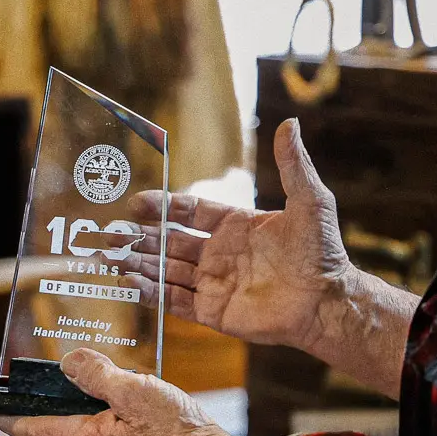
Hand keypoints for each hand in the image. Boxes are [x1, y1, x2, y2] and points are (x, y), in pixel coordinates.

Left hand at [0, 349, 257, 435]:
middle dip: (33, 406)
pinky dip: (90, 407)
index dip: (4, 415)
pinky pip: (98, 425)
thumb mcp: (133, 392)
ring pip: (76, 425)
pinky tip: (104, 388)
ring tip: (60, 377)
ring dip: (64, 404)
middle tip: (19, 384)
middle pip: (51, 426)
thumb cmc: (174, 431)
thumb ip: (98, 375)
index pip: (31, 427)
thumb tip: (70, 362)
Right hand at [126, 118, 353, 351]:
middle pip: (170, 243)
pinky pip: (175, 301)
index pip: (189, 212)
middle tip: (111, 235)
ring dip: (139, 264)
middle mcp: (219, 254)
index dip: (163, 207)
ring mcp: (214, 283)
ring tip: (110, 258)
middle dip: (140, 239)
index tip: (137, 204)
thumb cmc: (322, 251)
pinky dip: (152, 293)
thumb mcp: (309, 201)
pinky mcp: (213, 312)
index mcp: (234, 226)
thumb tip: (289, 123)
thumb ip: (292, 165)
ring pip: (166, 271)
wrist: (326, 301)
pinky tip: (130, 284)